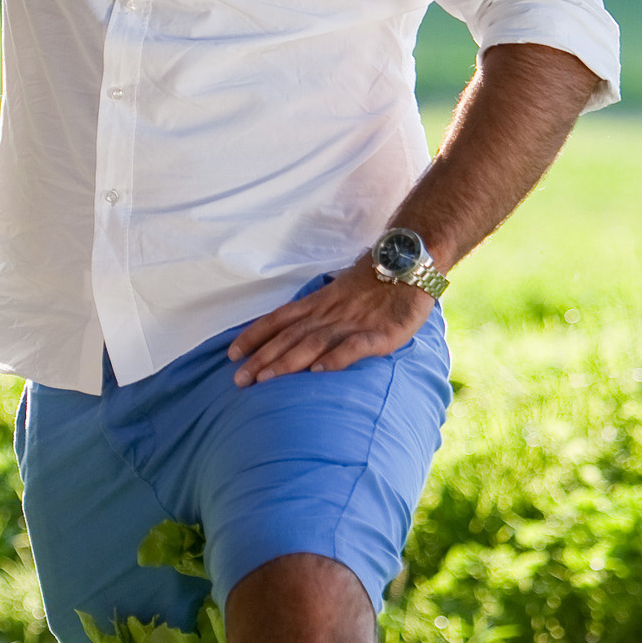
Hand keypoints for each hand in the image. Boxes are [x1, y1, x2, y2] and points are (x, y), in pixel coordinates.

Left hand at [228, 258, 431, 385]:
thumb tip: (294, 334)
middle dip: (262, 358)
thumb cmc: (375, 282)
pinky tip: (319, 372)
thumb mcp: (339, 294)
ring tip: (266, 379)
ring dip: (288, 361)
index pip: (279, 319)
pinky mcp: (381, 334)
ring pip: (314, 342)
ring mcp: (354, 323)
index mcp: (318, 303)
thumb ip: (318, 313)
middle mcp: (329, 313)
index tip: (231, 355)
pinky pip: (355, 347)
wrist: (410, 262)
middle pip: (289, 336)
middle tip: (239, 380)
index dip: (254, 336)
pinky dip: (336, 359)